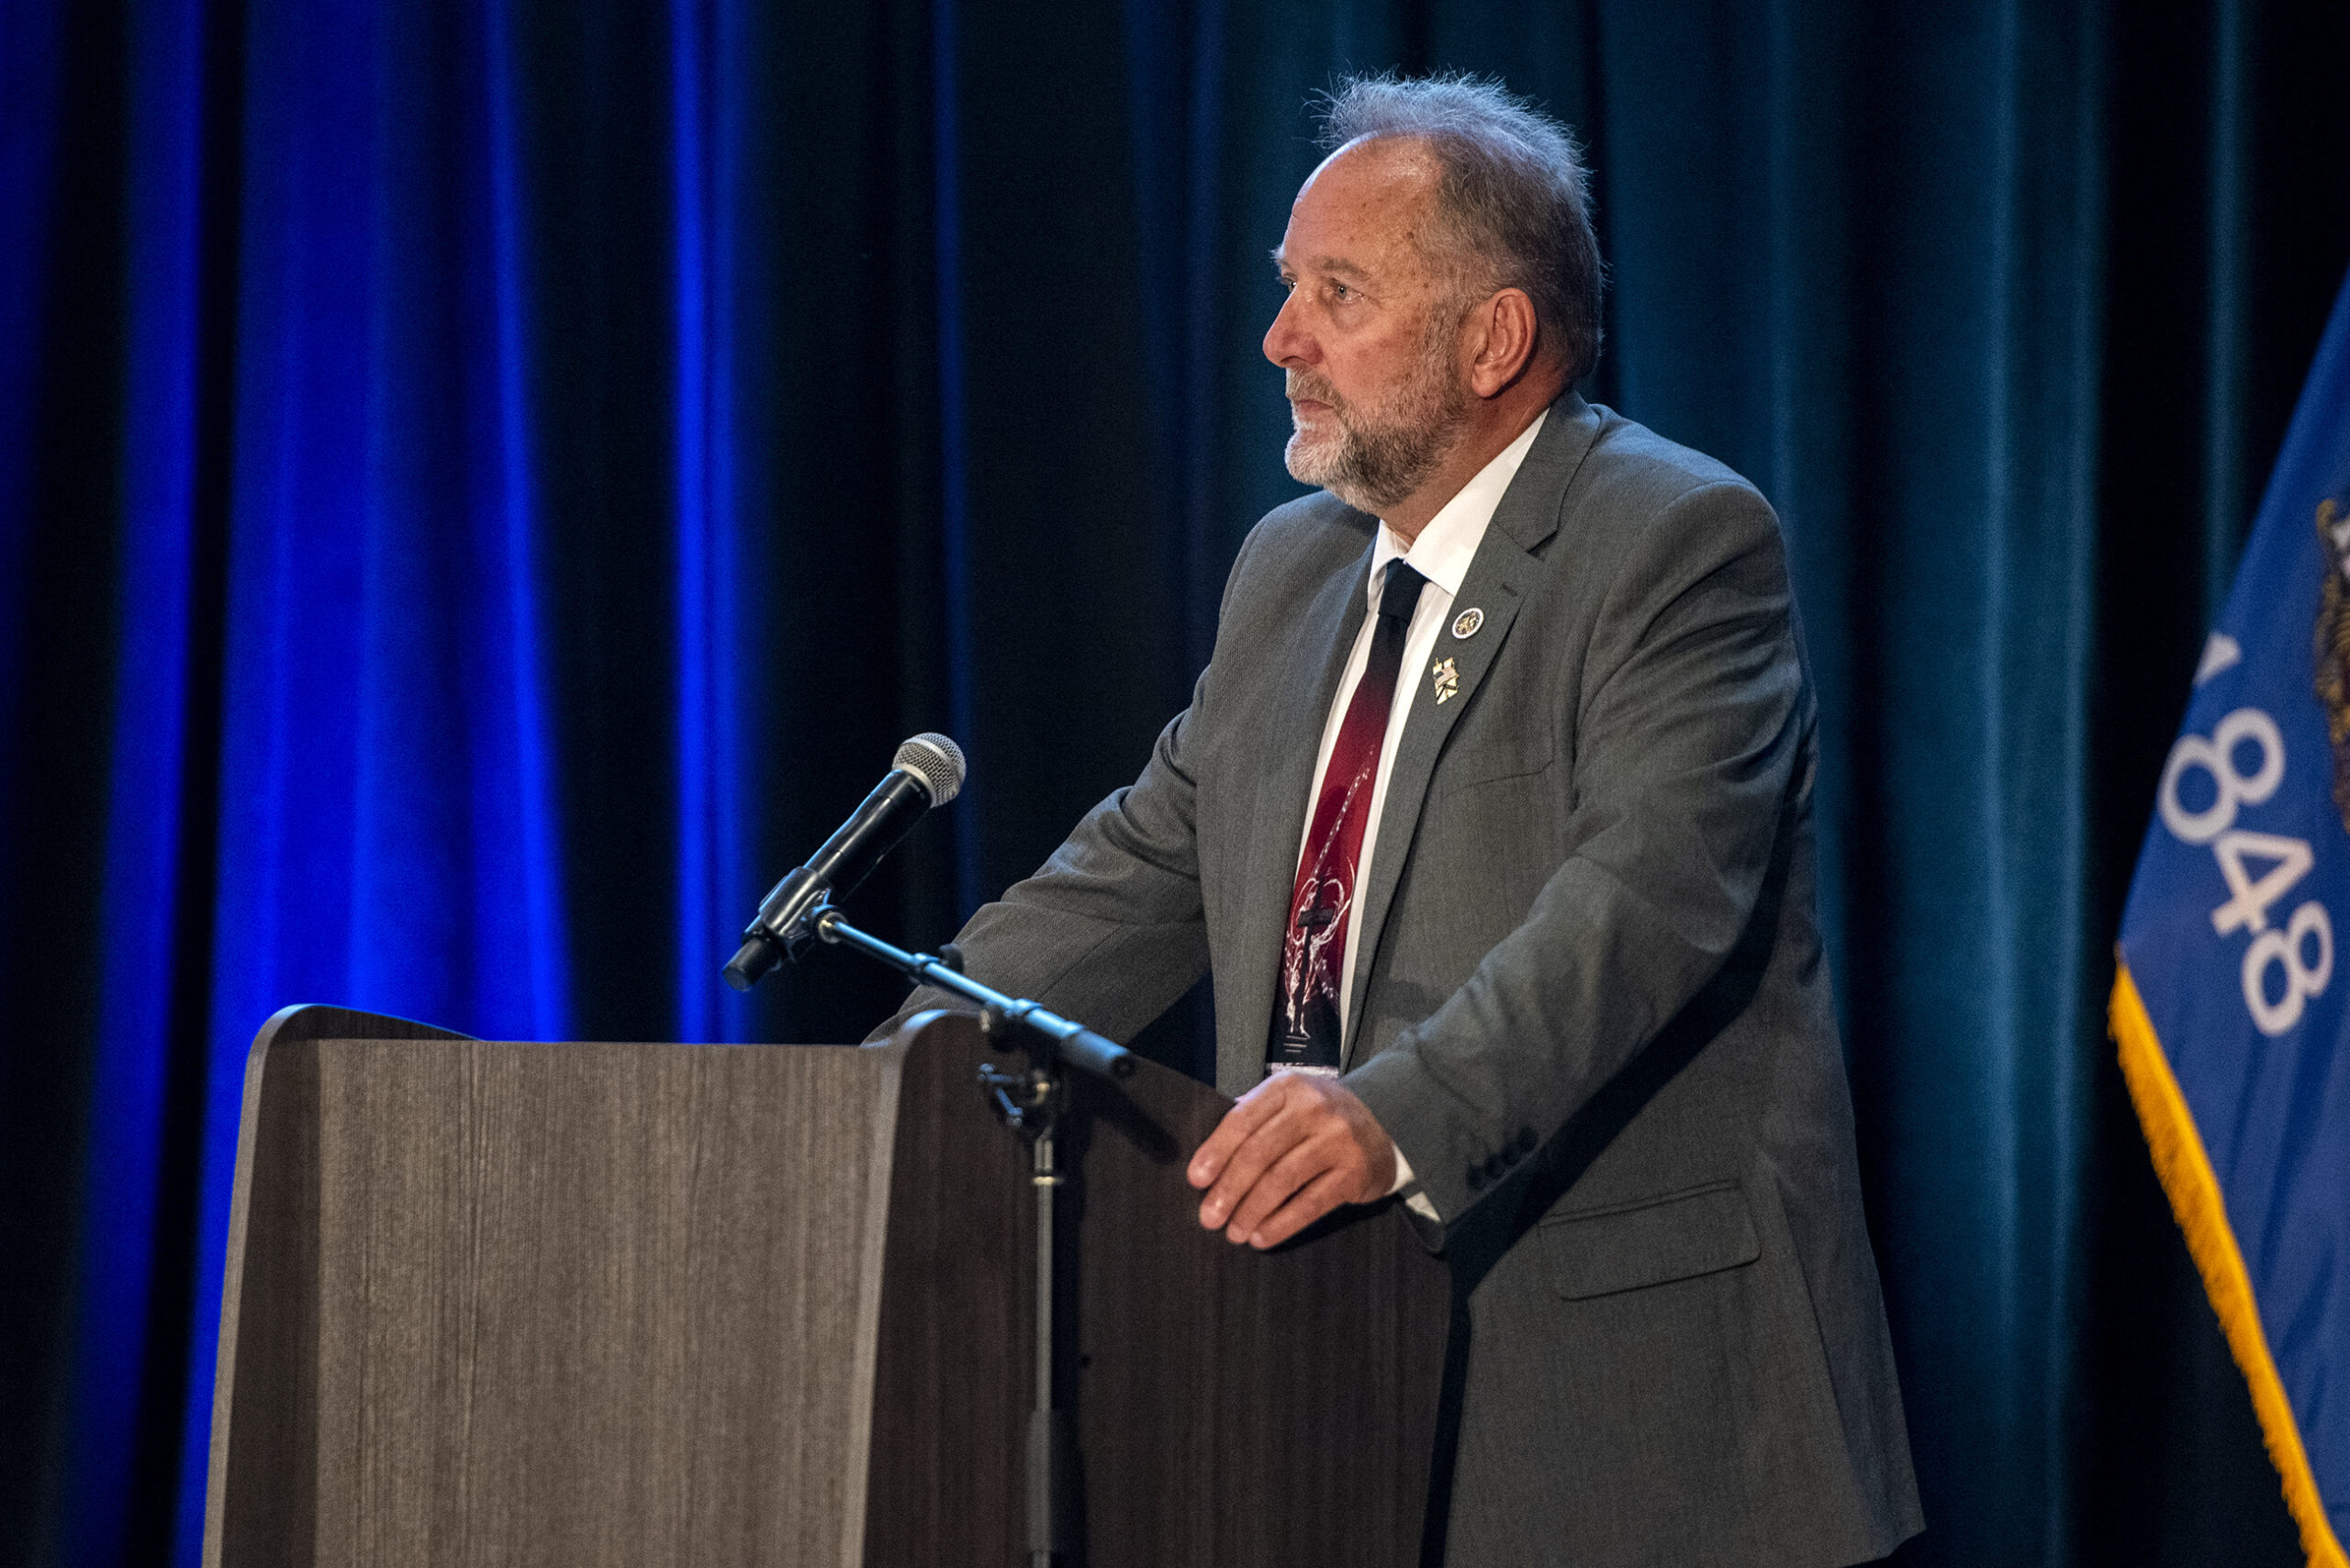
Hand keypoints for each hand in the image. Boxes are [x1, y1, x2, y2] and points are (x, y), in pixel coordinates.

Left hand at [1186, 1071, 1396, 1248]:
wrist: (1387, 1120)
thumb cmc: (1321, 1116)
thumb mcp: (1289, 1101)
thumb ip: (1253, 1119)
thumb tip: (1207, 1160)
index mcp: (1288, 1088)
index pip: (1242, 1120)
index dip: (1215, 1152)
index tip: (1196, 1180)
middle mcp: (1313, 1109)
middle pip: (1259, 1153)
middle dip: (1228, 1190)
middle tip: (1209, 1218)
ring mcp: (1337, 1141)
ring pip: (1281, 1181)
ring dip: (1251, 1212)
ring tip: (1234, 1232)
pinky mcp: (1354, 1173)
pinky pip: (1310, 1204)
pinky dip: (1281, 1224)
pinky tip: (1262, 1237)